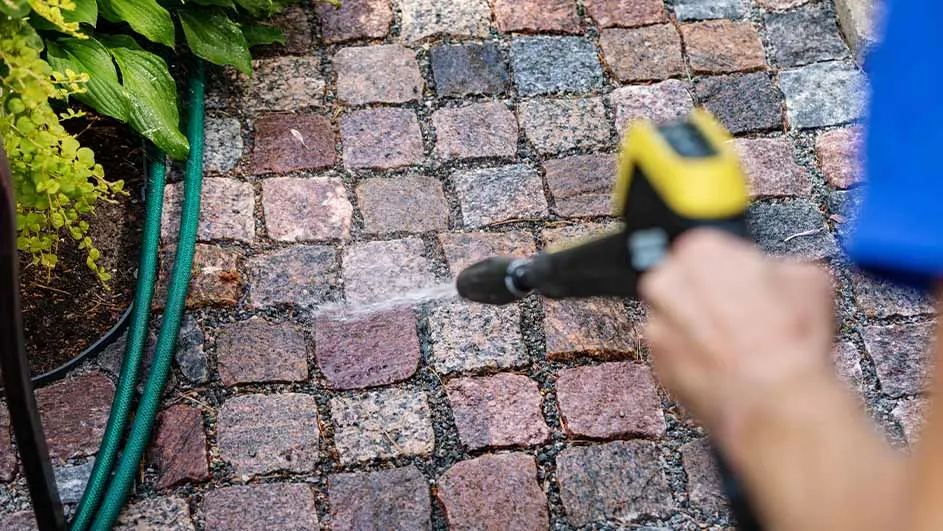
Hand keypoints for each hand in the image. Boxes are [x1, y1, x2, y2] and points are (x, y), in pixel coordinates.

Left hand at [639, 229, 835, 444]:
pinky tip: (724, 366)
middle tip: (741, 316)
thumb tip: (777, 274)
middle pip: (683, 281)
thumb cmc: (790, 338)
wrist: (775, 399)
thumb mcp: (809, 279)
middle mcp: (665, 283)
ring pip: (676, 318)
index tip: (742, 282)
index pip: (707, 249)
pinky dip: (692, 359)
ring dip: (698, 329)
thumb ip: (780, 267)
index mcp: (699, 251)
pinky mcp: (655, 363)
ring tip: (736, 346)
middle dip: (708, 296)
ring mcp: (656, 325)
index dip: (731, 268)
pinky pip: (673, 353)